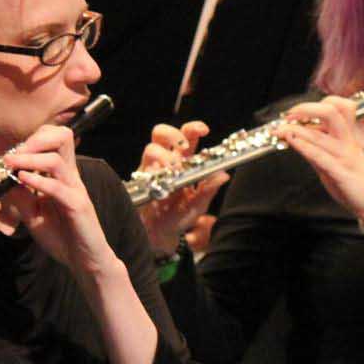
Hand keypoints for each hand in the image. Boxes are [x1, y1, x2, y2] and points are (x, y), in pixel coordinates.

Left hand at [0, 125, 119, 278]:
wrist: (84, 261)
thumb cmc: (62, 237)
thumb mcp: (34, 214)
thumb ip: (21, 196)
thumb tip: (2, 179)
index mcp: (62, 176)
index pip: (54, 140)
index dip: (33, 140)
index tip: (12, 154)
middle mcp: (71, 177)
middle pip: (62, 138)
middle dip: (35, 140)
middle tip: (13, 154)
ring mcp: (75, 190)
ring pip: (56, 159)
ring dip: (30, 158)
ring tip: (10, 164)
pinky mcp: (77, 206)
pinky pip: (57, 188)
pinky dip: (38, 180)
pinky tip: (21, 179)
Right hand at [136, 120, 226, 254]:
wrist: (159, 234)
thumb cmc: (179, 217)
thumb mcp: (198, 205)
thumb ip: (208, 190)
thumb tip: (224, 175)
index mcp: (183, 161)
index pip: (187, 136)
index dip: (193, 128)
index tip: (204, 130)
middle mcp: (165, 161)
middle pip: (162, 133)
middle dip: (173, 134)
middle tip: (182, 147)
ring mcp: (150, 169)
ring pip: (151, 147)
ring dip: (163, 155)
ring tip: (171, 169)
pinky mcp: (139, 181)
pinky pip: (142, 169)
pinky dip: (152, 172)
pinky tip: (160, 183)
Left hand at [273, 97, 363, 228]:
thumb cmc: (357, 180)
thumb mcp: (338, 158)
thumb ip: (320, 147)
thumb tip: (298, 136)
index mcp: (348, 136)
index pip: (339, 107)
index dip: (316, 104)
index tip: (297, 111)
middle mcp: (347, 142)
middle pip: (331, 112)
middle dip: (305, 109)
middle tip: (289, 115)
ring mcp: (345, 156)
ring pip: (320, 136)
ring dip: (296, 130)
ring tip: (280, 130)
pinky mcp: (341, 173)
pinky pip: (321, 157)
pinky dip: (304, 147)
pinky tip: (292, 142)